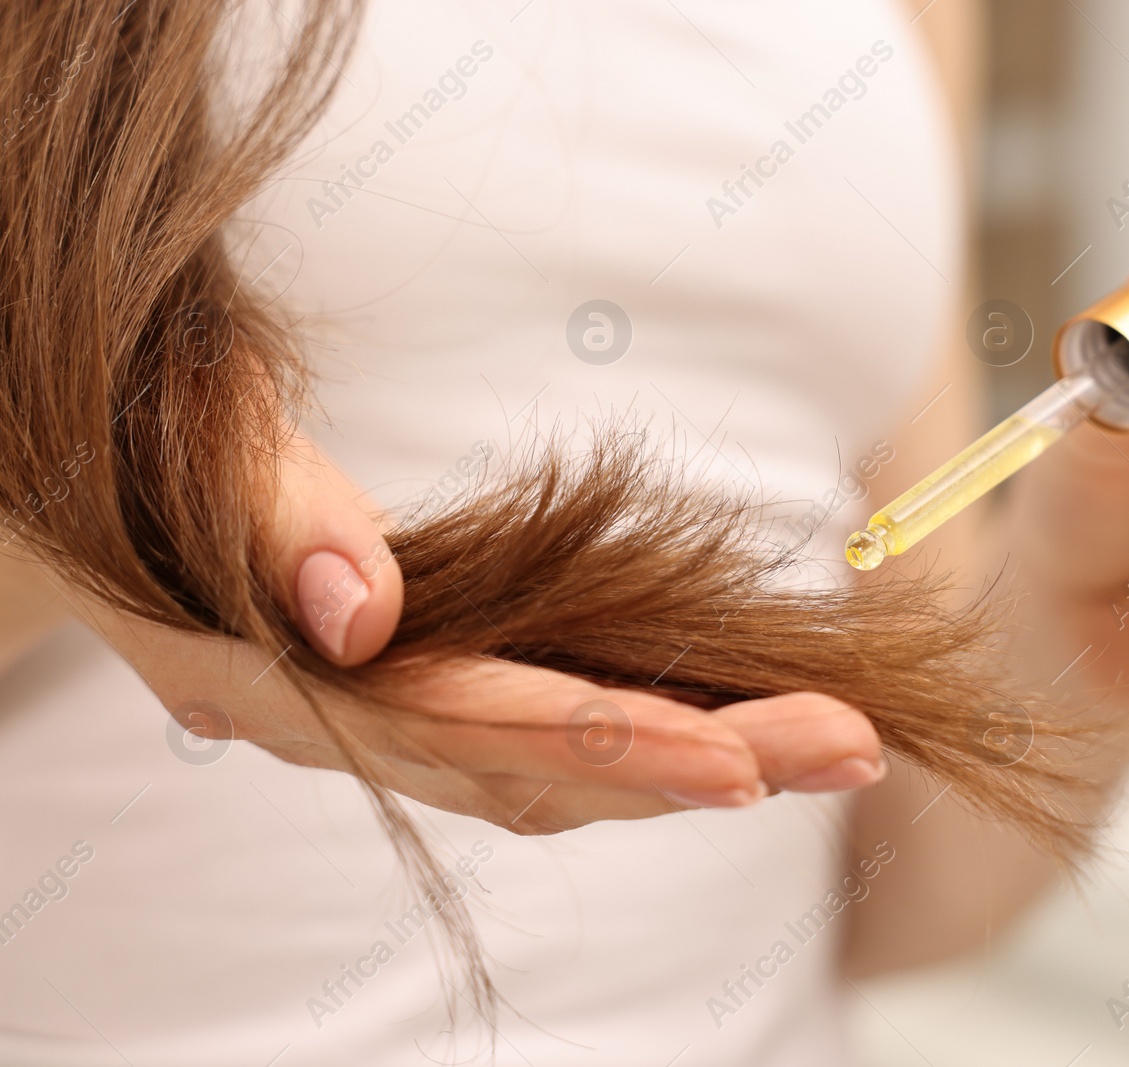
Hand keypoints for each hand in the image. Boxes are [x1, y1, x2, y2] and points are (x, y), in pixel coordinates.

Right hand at [66, 434, 884, 831]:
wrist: (99, 487)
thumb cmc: (150, 441)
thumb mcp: (190, 441)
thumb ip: (271, 518)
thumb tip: (358, 610)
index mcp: (285, 680)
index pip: (469, 725)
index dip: (602, 745)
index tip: (735, 762)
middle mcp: (351, 730)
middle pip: (547, 769)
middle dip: (706, 762)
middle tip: (854, 743)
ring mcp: (392, 725)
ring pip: (559, 774)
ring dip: (700, 761)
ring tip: (836, 743)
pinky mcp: (429, 698)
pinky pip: (545, 745)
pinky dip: (644, 744)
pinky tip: (736, 733)